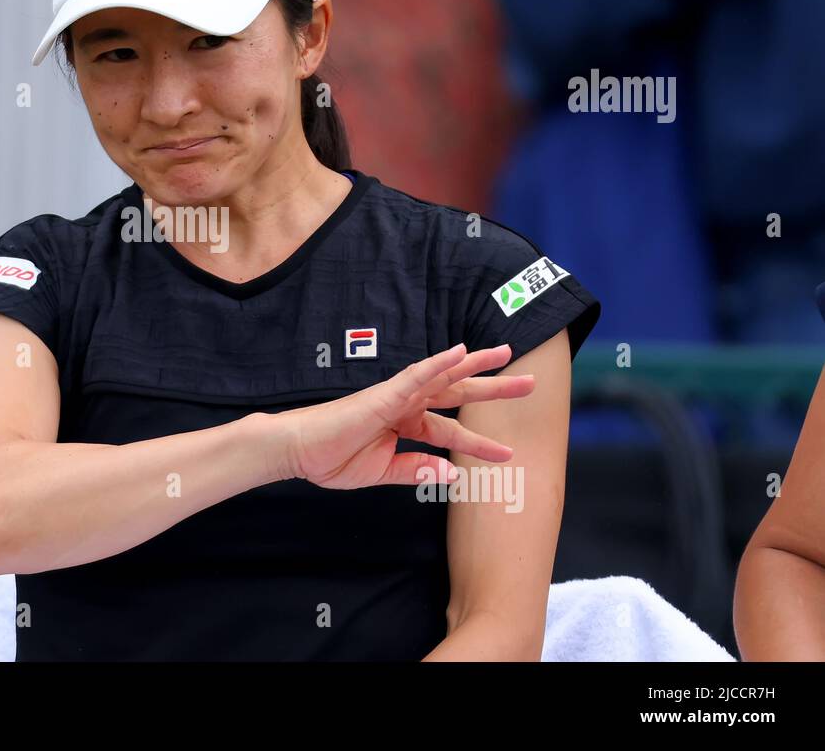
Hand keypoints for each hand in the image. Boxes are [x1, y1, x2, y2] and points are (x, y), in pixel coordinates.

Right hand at [274, 343, 530, 489]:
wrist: (298, 452)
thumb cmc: (331, 458)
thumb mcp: (382, 471)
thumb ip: (415, 470)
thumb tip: (451, 473)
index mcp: (404, 422)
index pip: (450, 428)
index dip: (479, 442)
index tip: (507, 452)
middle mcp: (405, 404)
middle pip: (457, 392)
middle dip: (492, 387)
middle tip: (529, 383)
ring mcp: (396, 395)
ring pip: (443, 375)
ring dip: (476, 365)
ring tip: (507, 355)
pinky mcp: (384, 394)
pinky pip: (415, 375)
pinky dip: (438, 363)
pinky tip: (459, 352)